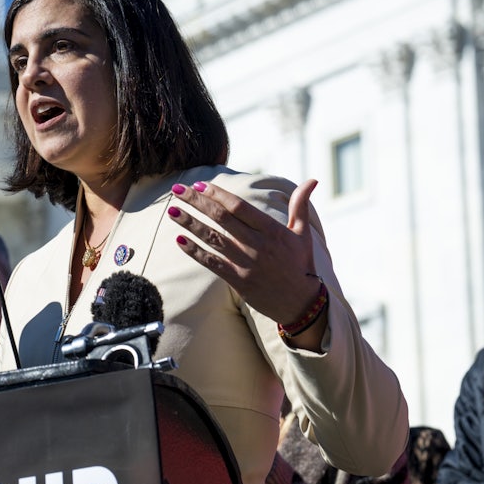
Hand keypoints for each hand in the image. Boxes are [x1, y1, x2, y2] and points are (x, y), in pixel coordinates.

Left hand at [168, 179, 327, 346]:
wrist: (301, 303)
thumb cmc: (301, 264)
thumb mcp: (303, 233)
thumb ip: (300, 205)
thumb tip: (312, 180)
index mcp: (272, 230)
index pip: (239, 207)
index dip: (217, 194)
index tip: (199, 184)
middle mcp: (258, 245)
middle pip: (221, 218)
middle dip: (197, 202)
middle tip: (177, 189)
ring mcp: (247, 263)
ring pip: (213, 239)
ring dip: (191, 224)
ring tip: (172, 211)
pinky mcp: (239, 281)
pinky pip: (213, 263)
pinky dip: (196, 252)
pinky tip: (179, 240)